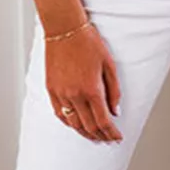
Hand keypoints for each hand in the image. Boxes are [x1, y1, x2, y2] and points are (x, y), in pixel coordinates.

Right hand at [46, 24, 122, 142]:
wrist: (64, 29)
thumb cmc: (88, 42)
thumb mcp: (109, 65)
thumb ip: (113, 90)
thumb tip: (115, 111)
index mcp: (91, 89)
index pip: (103, 121)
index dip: (111, 133)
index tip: (117, 137)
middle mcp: (75, 95)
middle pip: (89, 126)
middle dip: (101, 136)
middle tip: (109, 140)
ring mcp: (61, 94)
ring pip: (73, 124)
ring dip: (85, 133)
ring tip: (95, 137)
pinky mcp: (51, 90)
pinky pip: (60, 114)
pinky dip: (70, 123)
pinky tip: (76, 125)